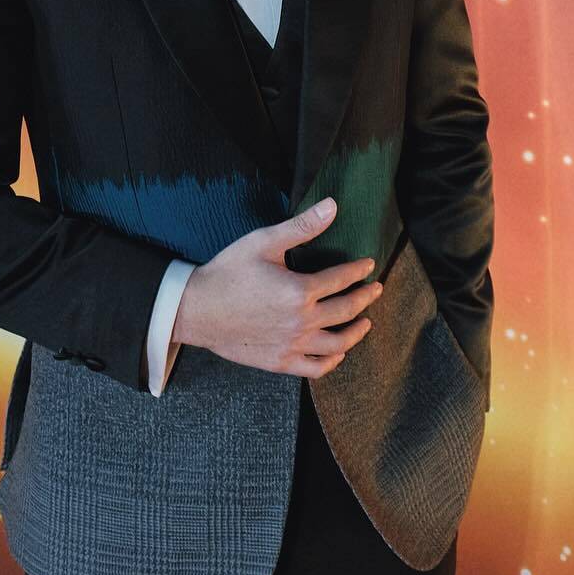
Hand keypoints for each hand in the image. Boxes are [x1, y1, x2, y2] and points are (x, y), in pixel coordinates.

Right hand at [172, 196, 381, 376]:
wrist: (197, 309)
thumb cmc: (229, 272)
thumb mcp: (264, 242)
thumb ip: (302, 226)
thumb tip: (332, 206)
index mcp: (299, 291)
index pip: (341, 279)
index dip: (358, 271)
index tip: (368, 265)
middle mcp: (301, 321)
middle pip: (346, 311)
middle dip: (365, 298)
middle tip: (376, 289)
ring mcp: (292, 345)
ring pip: (337, 344)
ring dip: (356, 332)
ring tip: (365, 322)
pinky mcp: (280, 362)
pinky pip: (315, 368)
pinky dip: (332, 361)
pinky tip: (338, 353)